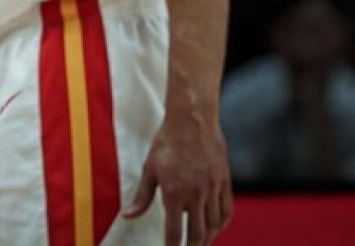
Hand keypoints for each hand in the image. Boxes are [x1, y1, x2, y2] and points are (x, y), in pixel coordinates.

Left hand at [126, 106, 231, 243]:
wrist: (192, 121)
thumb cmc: (167, 143)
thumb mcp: (150, 169)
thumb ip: (141, 196)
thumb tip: (128, 216)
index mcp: (174, 193)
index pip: (174, 231)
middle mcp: (196, 194)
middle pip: (198, 234)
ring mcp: (213, 188)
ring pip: (214, 225)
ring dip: (208, 239)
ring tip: (201, 244)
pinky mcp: (225, 182)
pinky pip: (226, 210)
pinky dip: (221, 223)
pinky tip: (215, 227)